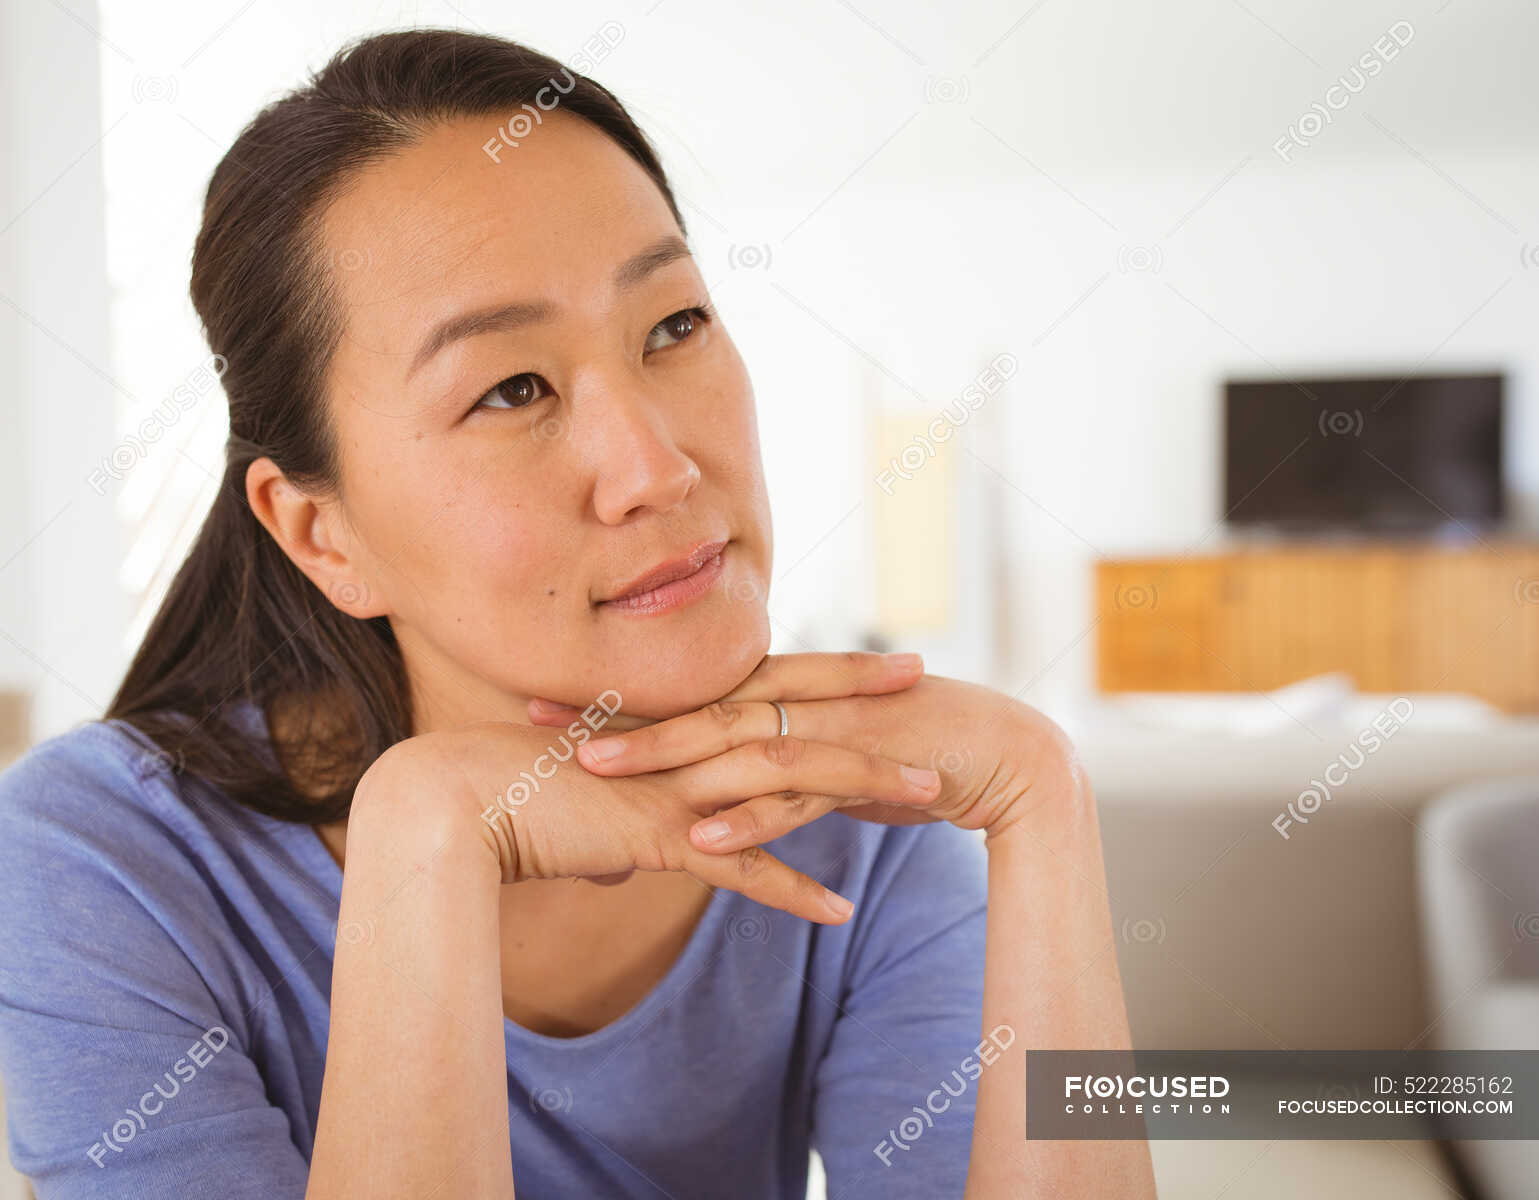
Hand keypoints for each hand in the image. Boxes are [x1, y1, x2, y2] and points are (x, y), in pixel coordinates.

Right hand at [369, 703, 944, 925]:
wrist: (455, 800)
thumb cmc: (510, 796)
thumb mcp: (581, 807)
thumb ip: (619, 830)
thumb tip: (630, 863)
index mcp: (671, 724)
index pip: (763, 684)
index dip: (823, 670)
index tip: (875, 660)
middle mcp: (682, 743)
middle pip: (790, 712)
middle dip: (862, 697)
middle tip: (924, 679)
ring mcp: (676, 786)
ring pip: (787, 778)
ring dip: (862, 786)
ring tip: (928, 796)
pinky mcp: (659, 835)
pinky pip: (741, 868)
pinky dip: (793, 893)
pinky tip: (839, 914)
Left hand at [526, 653, 1085, 848]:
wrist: (1001, 754)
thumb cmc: (906, 752)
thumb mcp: (823, 753)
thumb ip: (768, 764)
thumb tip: (714, 786)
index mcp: (781, 691)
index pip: (682, 692)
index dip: (615, 699)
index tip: (543, 704)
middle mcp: (795, 701)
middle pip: (690, 706)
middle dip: (614, 715)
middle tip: (538, 721)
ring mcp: (826, 732)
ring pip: (732, 743)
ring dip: (665, 757)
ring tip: (599, 772)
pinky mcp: (860, 769)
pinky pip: (793, 797)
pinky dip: (746, 817)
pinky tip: (699, 836)